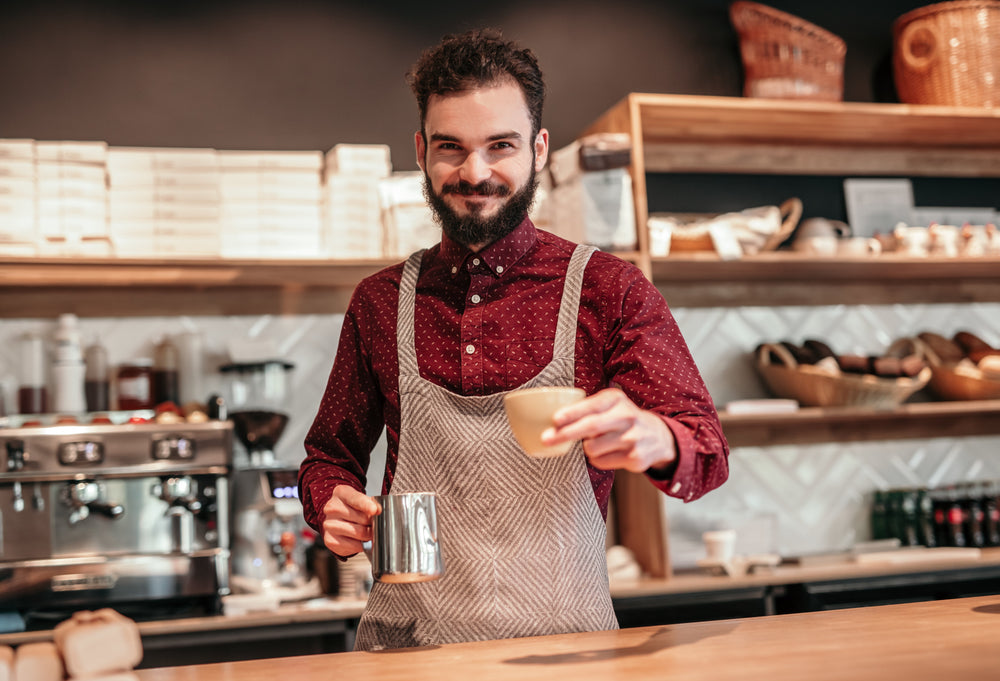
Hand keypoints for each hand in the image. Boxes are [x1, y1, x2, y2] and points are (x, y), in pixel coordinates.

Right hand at [321, 485, 380, 556]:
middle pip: (362, 518)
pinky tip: (360, 540)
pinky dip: (362, 545)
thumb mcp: (362, 499)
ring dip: (368, 535)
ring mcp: (329, 524)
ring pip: (359, 533)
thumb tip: (378, 512)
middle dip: (372, 523)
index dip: (366, 505)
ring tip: (368, 532)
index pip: (355, 499)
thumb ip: (372, 503)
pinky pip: (354, 545)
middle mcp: (332, 508)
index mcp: (341, 493)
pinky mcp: (329, 540)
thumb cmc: (352, 508)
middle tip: (373, 524)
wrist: (337, 519)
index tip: (375, 510)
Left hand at [541, 387, 675, 472]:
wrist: (658, 436)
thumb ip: (587, 409)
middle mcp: (626, 416)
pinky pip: (601, 462)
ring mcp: (632, 438)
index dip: (572, 413)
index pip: (591, 406)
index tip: (555, 419)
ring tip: (597, 442)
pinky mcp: (635, 458)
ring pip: (592, 448)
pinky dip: (598, 459)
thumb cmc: (623, 418)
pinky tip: (609, 452)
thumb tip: (554, 421)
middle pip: (590, 427)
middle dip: (565, 434)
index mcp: (616, 399)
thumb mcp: (610, 405)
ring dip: (586, 448)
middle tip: (546, 439)